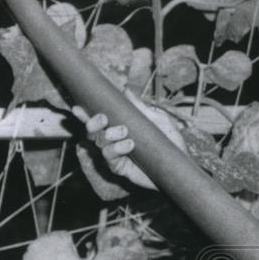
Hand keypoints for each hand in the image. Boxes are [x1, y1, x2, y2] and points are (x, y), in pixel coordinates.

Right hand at [72, 90, 186, 191]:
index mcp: (120, 128)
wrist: (181, 164)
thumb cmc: (170, 142)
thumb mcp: (157, 121)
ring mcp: (116, 156)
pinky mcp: (121, 169)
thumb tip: (126, 90)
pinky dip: (116, 149)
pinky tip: (129, 145)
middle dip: (93, 123)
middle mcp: (115, 142)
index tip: (78, 108)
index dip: (85, 115)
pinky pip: (110, 159)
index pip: (99, 121)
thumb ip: (141, 108)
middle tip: (104, 118)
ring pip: (100, 144)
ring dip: (109, 135)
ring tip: (126, 132)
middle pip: (92, 132)